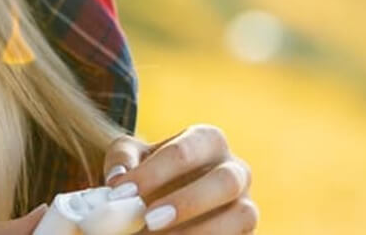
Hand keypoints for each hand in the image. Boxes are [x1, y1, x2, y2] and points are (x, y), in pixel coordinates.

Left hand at [102, 124, 257, 232]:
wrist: (168, 205)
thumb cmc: (151, 175)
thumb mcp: (134, 158)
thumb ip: (123, 159)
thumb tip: (118, 177)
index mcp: (208, 140)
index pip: (185, 151)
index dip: (154, 172)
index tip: (123, 193)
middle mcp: (235, 170)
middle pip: (226, 180)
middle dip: (188, 201)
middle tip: (150, 219)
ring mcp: (246, 204)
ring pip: (241, 215)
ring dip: (200, 231)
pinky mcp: (246, 233)